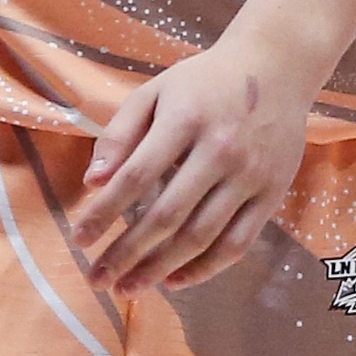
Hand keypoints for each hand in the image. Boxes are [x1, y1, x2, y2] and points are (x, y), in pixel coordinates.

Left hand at [74, 43, 309, 296]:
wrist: (276, 66)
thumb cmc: (204, 82)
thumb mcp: (156, 91)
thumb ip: (120, 133)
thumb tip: (92, 182)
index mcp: (185, 118)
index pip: (137, 176)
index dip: (105, 212)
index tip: (79, 239)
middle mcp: (220, 149)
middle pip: (167, 215)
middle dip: (127, 253)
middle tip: (97, 279)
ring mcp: (249, 175)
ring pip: (201, 236)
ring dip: (160, 269)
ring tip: (128, 288)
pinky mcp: (272, 194)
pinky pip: (237, 243)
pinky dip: (205, 269)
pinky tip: (174, 281)